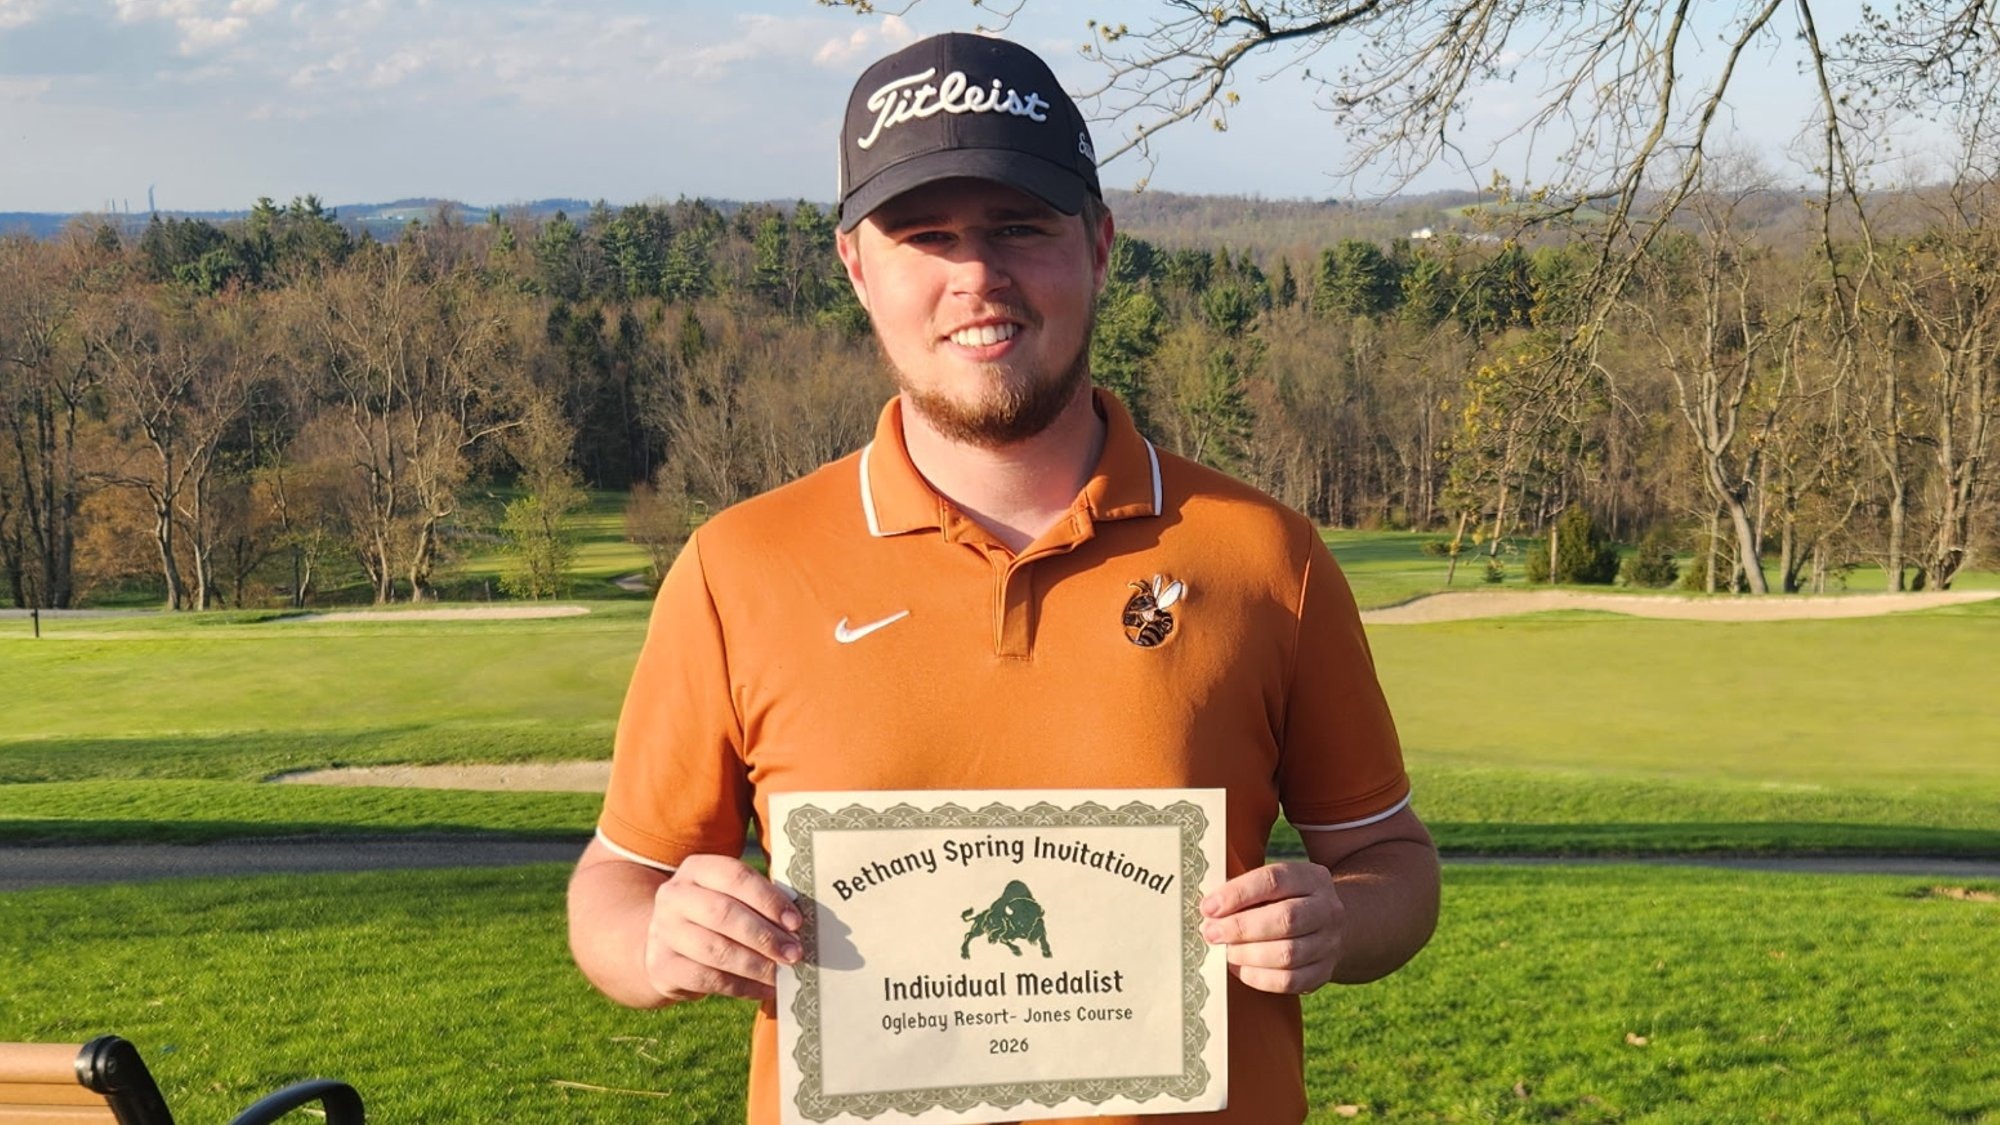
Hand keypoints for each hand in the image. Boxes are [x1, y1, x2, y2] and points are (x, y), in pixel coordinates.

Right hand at [644, 854, 802, 1003]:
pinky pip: (708, 979)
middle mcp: (674, 896)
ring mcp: (663, 931)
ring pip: (715, 950)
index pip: (735, 876)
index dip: (768, 899)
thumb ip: (758, 902)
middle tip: (794, 953)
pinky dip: (742, 986)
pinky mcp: (662, 966)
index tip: (796, 922)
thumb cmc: (713, 916)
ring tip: (781, 973)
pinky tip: (764, 989)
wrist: (666, 945)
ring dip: (756, 964)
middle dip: (764, 935)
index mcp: (696, 869)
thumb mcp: (728, 897)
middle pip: (723, 913)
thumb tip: (797, 925)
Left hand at [1198, 862, 1344, 994]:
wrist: (1331, 927)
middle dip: (1240, 928)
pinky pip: (1290, 981)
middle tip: (1211, 933)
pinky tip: (1239, 969)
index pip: (1274, 880)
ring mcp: (1329, 943)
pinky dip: (1259, 977)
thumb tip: (1210, 909)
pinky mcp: (1323, 972)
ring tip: (1226, 952)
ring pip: (1288, 954)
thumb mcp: (1276, 885)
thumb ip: (1246, 891)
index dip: (1238, 894)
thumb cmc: (1286, 901)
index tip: (1208, 907)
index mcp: (1312, 878)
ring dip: (1248, 955)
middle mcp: (1327, 909)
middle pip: (1285, 919)